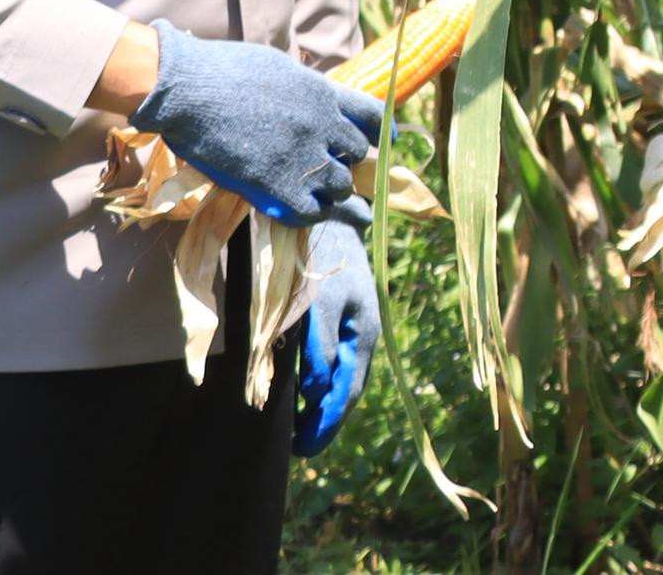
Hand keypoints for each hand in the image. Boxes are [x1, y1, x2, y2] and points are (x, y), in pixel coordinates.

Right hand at [132, 25, 382, 227]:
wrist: (187, 87)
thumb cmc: (222, 70)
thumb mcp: (278, 68)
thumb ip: (304, 90)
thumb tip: (316, 101)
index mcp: (322, 92)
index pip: (372, 115)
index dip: (380, 132)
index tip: (385, 142)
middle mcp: (321, 123)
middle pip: (357, 154)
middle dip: (349, 163)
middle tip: (338, 172)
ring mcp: (301, 155)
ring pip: (339, 185)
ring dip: (333, 191)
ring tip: (326, 197)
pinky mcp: (276, 184)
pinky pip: (312, 210)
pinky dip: (312, 212)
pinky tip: (306, 210)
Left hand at [294, 218, 378, 453]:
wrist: (329, 213)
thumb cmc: (323, 256)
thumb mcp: (321, 302)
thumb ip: (320, 347)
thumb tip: (317, 391)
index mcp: (364, 336)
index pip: (347, 392)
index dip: (325, 423)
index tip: (303, 448)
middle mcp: (363, 337)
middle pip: (348, 391)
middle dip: (325, 421)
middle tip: (299, 450)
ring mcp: (354, 327)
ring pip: (342, 378)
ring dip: (322, 404)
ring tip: (298, 428)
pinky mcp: (342, 318)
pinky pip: (335, 361)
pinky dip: (321, 383)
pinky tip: (304, 391)